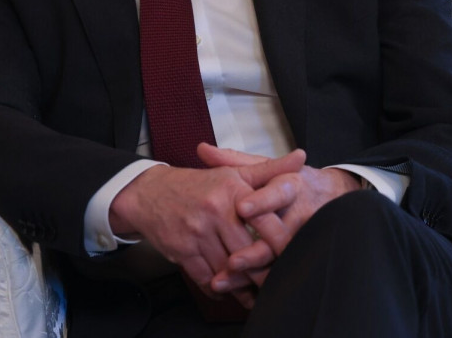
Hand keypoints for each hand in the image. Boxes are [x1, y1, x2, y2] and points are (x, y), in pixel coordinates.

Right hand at [108, 152, 303, 300]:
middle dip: (264, 272)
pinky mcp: (182, 251)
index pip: (265, 222)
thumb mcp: (232, 173)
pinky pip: (206, 279)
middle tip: (279, 283)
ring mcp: (197, 233)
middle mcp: (215, 211)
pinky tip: (228, 291)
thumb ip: (269, 169)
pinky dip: (219, 290)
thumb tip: (301, 157)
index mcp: (232, 191)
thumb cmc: (197, 185)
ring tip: (258, 294)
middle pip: (248, 252)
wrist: (150, 192)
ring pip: (229, 270)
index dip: (281, 242)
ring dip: (243, 286)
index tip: (292, 254)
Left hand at [198, 145, 360, 286]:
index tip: (242, 207)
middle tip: (231, 260)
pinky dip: (258, 284)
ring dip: (252, 272)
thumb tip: (202, 150)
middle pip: (278, 236)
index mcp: (290, 186)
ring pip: (277, 259)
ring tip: (225, 280)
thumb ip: (233, 161)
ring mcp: (304, 237)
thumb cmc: (289, 183)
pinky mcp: (301, 255)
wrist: (328, 198)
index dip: (261, 201)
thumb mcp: (265, 169)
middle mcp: (300, 213)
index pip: (277, 193)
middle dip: (253, 251)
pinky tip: (240, 294)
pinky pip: (280, 272)